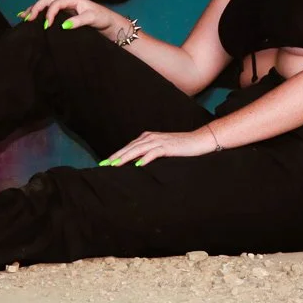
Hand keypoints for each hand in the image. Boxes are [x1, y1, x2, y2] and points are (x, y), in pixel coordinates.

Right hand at [18, 0, 125, 37]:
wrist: (108, 22)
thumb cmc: (102, 18)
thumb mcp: (92, 19)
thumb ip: (78, 21)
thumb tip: (63, 25)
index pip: (55, 4)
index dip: (49, 13)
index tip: (47, 25)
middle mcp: (66, 1)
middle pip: (46, 1)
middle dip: (36, 9)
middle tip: (27, 19)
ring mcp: (64, 7)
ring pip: (45, 5)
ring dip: (34, 10)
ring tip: (23, 17)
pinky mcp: (63, 13)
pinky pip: (48, 11)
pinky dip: (38, 13)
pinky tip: (28, 16)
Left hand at [100, 127, 218, 167]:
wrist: (198, 141)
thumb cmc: (180, 147)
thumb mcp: (161, 149)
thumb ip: (148, 153)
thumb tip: (135, 163)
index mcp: (147, 137)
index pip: (128, 147)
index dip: (116, 155)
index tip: (104, 163)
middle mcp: (150, 137)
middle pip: (129, 148)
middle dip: (116, 156)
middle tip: (104, 165)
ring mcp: (159, 141)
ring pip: (138, 150)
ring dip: (126, 157)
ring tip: (115, 165)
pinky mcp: (168, 147)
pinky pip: (154, 152)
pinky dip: (145, 158)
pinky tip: (138, 164)